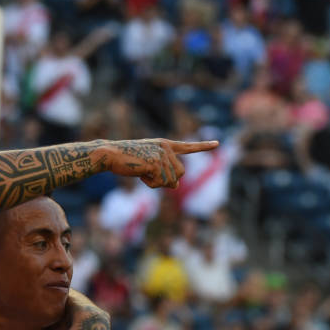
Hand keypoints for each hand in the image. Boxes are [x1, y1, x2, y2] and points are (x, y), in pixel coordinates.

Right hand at [102, 139, 218, 187]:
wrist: (112, 154)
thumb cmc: (127, 160)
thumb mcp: (148, 166)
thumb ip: (164, 173)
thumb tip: (177, 186)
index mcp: (165, 145)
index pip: (188, 147)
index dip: (203, 146)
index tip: (217, 143)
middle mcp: (167, 148)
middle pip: (180, 174)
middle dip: (168, 181)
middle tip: (150, 176)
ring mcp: (162, 155)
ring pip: (171, 180)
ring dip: (157, 183)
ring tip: (143, 173)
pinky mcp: (156, 163)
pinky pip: (160, 183)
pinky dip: (150, 184)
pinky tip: (140, 174)